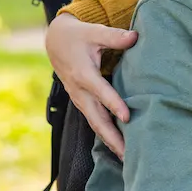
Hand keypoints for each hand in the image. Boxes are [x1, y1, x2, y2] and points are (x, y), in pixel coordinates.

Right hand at [45, 13, 137, 158]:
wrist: (56, 42)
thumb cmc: (78, 36)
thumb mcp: (93, 31)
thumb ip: (114, 36)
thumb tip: (135, 37)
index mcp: (83, 73)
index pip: (100, 91)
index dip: (113, 104)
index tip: (127, 117)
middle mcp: (79, 91)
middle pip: (96, 117)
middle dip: (112, 136)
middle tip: (128, 153)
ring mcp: (80, 99)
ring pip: (95, 124)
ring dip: (110, 141)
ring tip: (127, 158)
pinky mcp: (82, 103)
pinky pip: (94, 122)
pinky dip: (105, 135)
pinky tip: (118, 148)